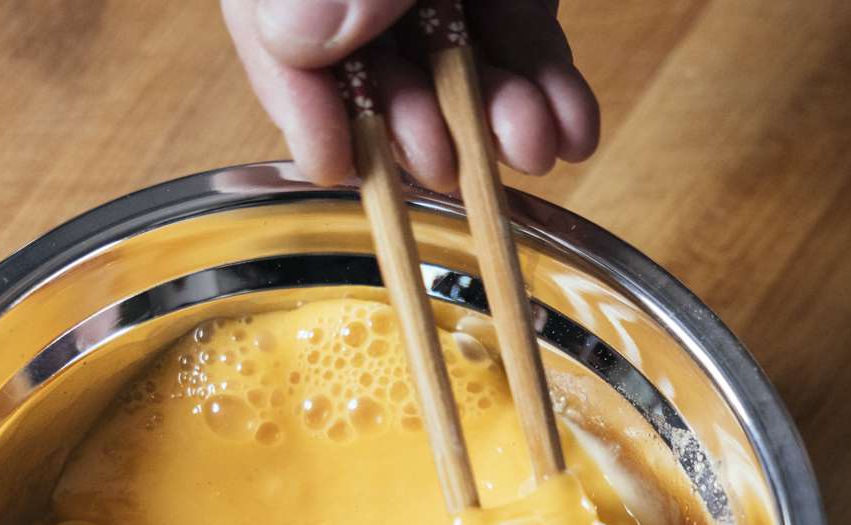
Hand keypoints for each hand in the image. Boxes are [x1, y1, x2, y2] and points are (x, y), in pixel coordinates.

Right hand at [221, 0, 599, 189]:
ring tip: (531, 142)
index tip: (333, 163)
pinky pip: (526, 52)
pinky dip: (553, 97)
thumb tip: (313, 34)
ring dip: (495, 122)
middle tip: (441, 159)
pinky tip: (572, 132)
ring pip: (459, 71)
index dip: (305, 110)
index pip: (278, 46)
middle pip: (374, 73)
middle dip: (416, 127)